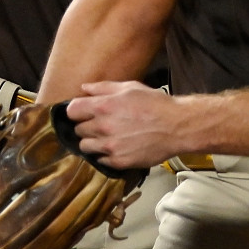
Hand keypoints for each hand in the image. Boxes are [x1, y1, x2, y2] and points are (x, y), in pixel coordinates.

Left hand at [66, 81, 186, 169]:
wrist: (176, 126)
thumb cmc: (154, 104)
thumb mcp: (129, 87)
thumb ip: (103, 88)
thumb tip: (85, 89)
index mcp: (103, 106)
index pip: (72, 111)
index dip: (77, 110)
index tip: (83, 112)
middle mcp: (103, 127)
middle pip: (78, 129)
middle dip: (86, 125)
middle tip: (99, 124)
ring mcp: (110, 146)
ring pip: (85, 147)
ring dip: (92, 142)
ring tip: (106, 138)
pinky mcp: (119, 161)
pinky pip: (100, 160)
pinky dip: (105, 155)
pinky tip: (116, 147)